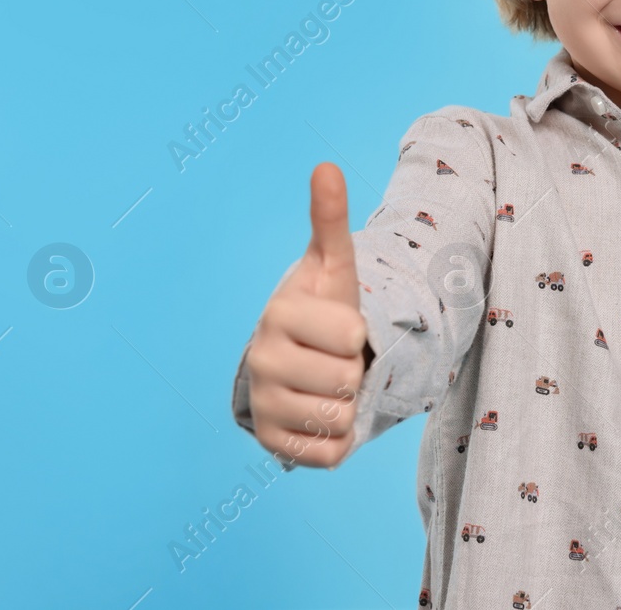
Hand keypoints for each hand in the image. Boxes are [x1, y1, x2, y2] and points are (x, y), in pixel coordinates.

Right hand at [247, 163, 368, 468]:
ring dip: (346, 403)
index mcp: (280, 314)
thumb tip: (326, 167)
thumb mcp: (334, 266)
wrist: (301, 359)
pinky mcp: (272, 445)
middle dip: (353, 371)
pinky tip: (321, 413)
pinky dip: (338, 438)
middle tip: (336, 358)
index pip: (351, 336)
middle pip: (346, 380)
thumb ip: (330, 219)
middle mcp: (261, 360)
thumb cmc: (324, 308)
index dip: (358, 333)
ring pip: (338, 416)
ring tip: (328, 383)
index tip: (342, 326)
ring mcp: (264, 404)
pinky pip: (328, 453)